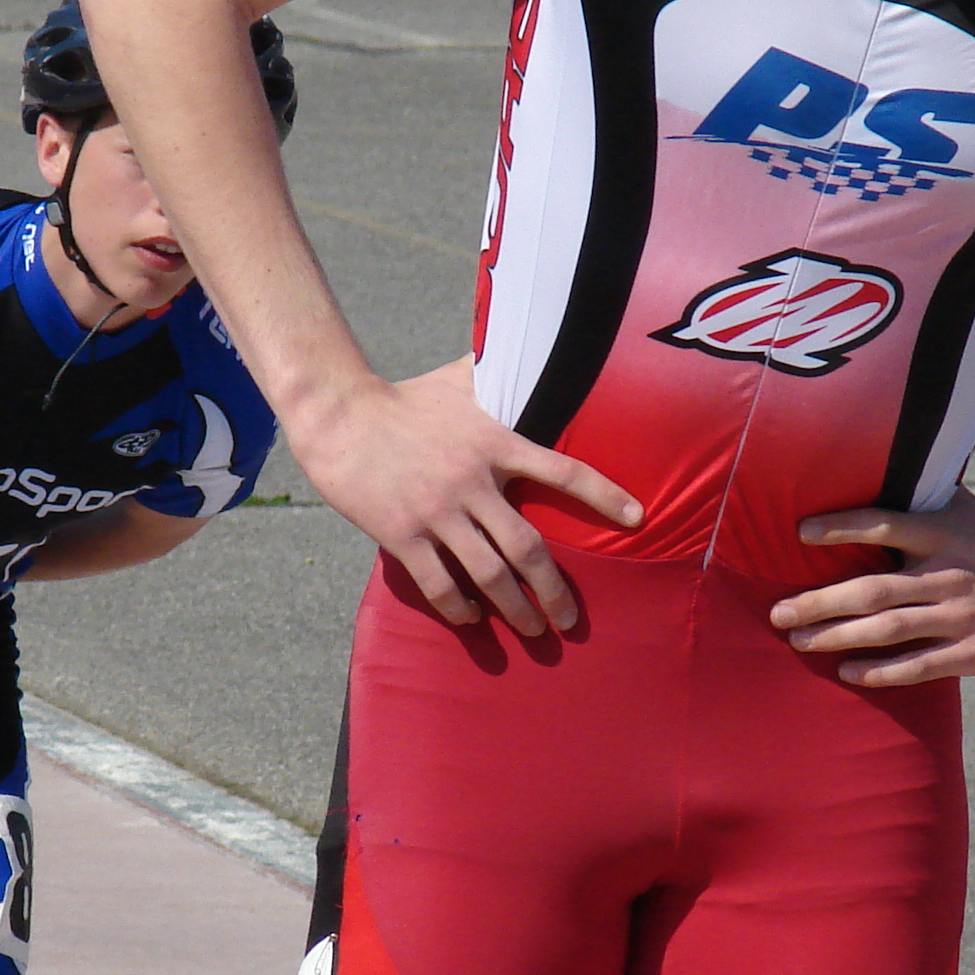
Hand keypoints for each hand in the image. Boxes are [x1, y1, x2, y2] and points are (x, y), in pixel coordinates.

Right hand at [295, 363, 639, 636]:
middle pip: (527, 547)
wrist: (338, 415)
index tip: (636, 519)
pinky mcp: (401, 533)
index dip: (603, 495)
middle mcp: (472, 481)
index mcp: (494, 442)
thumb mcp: (457, 378)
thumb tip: (527, 342)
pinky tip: (472, 620)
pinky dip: (460, 608)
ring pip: (488, 573)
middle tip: (570, 621)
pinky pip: (439, 583)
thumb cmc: (402, 397)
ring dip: (515, 610)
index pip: (562, 470)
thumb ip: (498, 371)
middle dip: (554, 591)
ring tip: (532, 631)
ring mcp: (436, 511)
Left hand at [769, 488, 974, 685]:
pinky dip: (879, 670)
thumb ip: (921, 498)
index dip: (841, 526)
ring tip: (798, 640)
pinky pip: (918, 665)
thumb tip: (875, 466)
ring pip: (887, 630)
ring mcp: (961, 615)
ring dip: (837, 636)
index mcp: (943, 533)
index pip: (883, 523)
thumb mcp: (965, 510)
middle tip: (778, 612)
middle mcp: (947, 573)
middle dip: (819, 602)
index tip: (800, 532)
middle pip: (872, 589)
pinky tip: (846, 671)